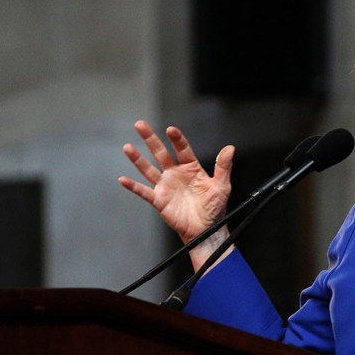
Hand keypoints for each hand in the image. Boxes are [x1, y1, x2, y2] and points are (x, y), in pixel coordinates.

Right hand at [119, 120, 234, 261]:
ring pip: (149, 169)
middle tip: (140, 124)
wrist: (206, 230)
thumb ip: (223, 167)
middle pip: (160, 153)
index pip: (182, 149)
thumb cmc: (214, 208)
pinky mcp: (159, 200)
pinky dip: (133, 186)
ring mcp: (166, 186)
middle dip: (150, 139)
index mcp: (190, 168)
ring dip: (138, 159)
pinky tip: (123, 179)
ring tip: (127, 147)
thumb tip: (230, 148)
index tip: (171, 130)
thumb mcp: (222, 186)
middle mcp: (175, 173)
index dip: (176, 139)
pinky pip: (144, 192)